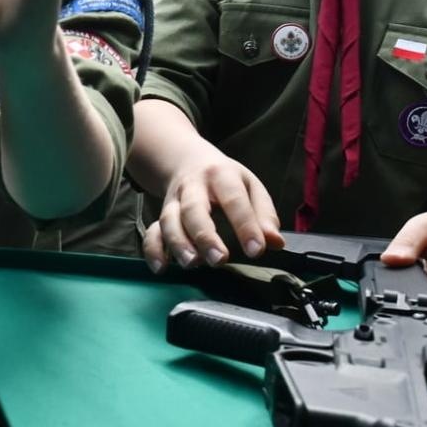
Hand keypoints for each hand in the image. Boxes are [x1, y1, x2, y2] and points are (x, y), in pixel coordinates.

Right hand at [142, 150, 282, 271]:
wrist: (187, 159)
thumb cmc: (224, 179)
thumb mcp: (250, 186)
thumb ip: (264, 214)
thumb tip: (274, 242)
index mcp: (221, 176)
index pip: (234, 200)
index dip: (245, 226)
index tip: (256, 250)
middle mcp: (193, 187)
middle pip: (193, 209)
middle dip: (204, 235)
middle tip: (219, 260)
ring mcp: (173, 201)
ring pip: (169, 220)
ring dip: (178, 243)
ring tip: (192, 263)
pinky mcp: (160, 214)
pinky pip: (152, 231)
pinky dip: (153, 250)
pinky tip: (161, 267)